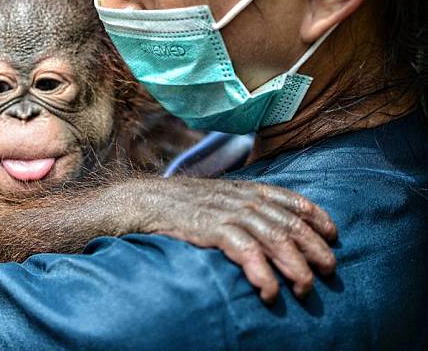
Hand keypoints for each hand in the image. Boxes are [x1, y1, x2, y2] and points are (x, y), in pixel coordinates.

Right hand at [113, 178, 337, 301]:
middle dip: (314, 248)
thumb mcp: (221, 196)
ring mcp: (228, 213)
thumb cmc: (185, 203)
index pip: (292, 200)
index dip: (316, 217)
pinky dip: (261, 272)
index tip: (333, 235)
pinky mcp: (212, 229)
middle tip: (329, 270)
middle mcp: (243, 199)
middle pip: (290, 223)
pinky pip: (245, 251)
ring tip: (305, 288)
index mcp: (248, 190)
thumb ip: (245, 204)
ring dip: (294, 266)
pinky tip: (268, 291)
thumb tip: (270, 221)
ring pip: (274, 238)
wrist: (147, 201)